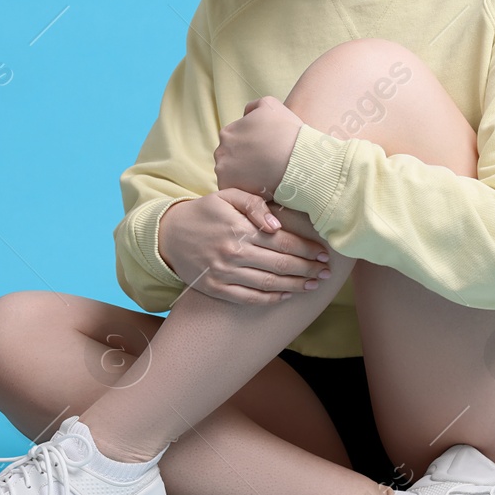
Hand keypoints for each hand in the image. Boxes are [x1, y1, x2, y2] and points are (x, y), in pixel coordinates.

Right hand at [158, 189, 331, 305]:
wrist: (168, 234)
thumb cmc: (204, 212)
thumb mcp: (227, 196)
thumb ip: (254, 204)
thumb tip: (277, 225)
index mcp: (239, 228)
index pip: (283, 242)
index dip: (307, 249)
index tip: (323, 253)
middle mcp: (233, 253)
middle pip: (281, 264)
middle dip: (308, 269)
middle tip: (326, 272)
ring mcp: (223, 273)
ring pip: (269, 284)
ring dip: (296, 285)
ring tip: (314, 284)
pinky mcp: (215, 288)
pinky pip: (249, 298)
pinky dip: (271, 299)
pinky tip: (287, 295)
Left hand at [214, 96, 303, 200]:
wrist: (299, 161)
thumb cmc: (288, 132)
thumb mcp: (271, 105)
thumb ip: (253, 107)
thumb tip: (245, 114)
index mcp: (228, 132)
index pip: (234, 141)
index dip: (251, 147)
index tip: (264, 152)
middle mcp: (221, 150)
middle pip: (230, 158)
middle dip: (244, 161)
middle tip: (265, 166)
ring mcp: (223, 170)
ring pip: (231, 175)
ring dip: (243, 176)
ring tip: (264, 177)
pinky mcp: (229, 188)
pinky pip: (234, 190)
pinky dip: (244, 190)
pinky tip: (260, 187)